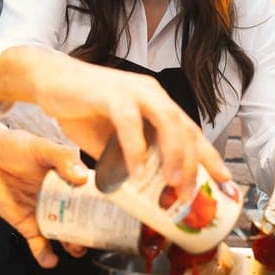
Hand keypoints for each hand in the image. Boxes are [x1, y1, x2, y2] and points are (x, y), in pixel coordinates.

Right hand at [0, 47, 230, 195]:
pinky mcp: (111, 92)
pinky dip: (135, 148)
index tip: (225, 183)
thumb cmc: (82, 109)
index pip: (190, 132)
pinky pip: (130, 121)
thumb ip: (128, 159)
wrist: (49, 80)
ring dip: (174, 155)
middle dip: (195, 163)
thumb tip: (141, 191)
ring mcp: (134, 90)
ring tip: (172, 184)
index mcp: (157, 105)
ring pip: (167, 121)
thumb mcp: (111, 142)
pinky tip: (135, 171)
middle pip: (185, 128)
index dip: (209, 158)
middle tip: (191, 193)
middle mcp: (152, 94)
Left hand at [0, 126, 89, 267]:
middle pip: (82, 219)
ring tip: (76, 249)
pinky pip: (39, 244)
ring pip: (64, 234)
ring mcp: (45, 212)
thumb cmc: (15, 146)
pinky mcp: (27, 224)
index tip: (113, 215)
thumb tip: (82, 176)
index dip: (103, 206)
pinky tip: (50, 260)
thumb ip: (62, 158)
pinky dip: (45, 254)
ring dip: (72, 245)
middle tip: (95, 237)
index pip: (92, 195)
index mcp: (70, 178)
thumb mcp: (42, 147)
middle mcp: (61, 198)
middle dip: (91, 231)